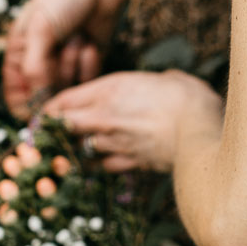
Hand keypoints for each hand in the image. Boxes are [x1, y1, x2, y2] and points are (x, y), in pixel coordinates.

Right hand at [1, 0, 131, 116]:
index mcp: (20, 50)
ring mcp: (65, 61)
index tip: (38, 111)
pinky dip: (89, 65)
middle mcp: (41, 59)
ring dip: (72, 67)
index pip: (16, 92)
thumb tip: (36, 102)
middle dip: (55, 78)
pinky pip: (87, 80)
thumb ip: (35, 69)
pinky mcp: (88, 61)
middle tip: (62, 53)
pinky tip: (89, 43)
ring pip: (67, 88)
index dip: (25, 105)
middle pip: (44, 94)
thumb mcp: (41, 31)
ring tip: (77, 39)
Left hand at [40, 70, 221, 172]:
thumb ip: (152, 83)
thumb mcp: (168, 78)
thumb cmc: (189, 98)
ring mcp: (115, 143)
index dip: (49, 110)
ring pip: (80, 149)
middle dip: (54, 132)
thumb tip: (160, 83)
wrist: (202, 133)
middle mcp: (104, 117)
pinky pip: (103, 167)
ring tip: (70, 152)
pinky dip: (98, 167)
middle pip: (64, 127)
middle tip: (48, 137)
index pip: (63, 101)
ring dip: (75, 151)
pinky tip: (98, 166)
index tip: (44, 115)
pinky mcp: (130, 163)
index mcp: (110, 90)